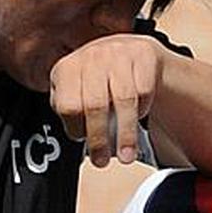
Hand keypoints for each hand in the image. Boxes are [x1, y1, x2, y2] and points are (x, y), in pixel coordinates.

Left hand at [50, 34, 164, 167]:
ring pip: (123, 100)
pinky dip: (142, 109)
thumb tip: (75, 137)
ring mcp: (118, 53)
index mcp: (67, 69)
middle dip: (98, 139)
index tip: (82, 140)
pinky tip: (138, 116)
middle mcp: (91, 57)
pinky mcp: (143, 55)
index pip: (67, 106)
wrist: (129, 51)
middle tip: (102, 160)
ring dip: (125, 135)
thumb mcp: (75, 91)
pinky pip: (144, 91)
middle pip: (94, 105)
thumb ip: (69, 111)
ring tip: (126, 156)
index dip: (75, 128)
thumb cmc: (97, 81)